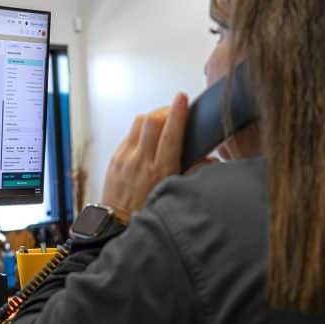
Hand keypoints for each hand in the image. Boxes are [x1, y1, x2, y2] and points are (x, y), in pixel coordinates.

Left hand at [99, 93, 188, 223]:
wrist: (116, 225)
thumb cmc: (147, 212)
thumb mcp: (173, 194)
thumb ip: (193, 174)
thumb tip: (209, 160)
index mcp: (159, 171)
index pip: (170, 133)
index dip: (177, 112)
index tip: (182, 99)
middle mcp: (140, 161)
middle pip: (152, 121)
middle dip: (165, 111)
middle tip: (174, 112)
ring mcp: (125, 158)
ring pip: (138, 123)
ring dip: (152, 119)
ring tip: (161, 123)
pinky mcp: (114, 158)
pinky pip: (128, 135)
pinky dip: (140, 131)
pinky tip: (146, 139)